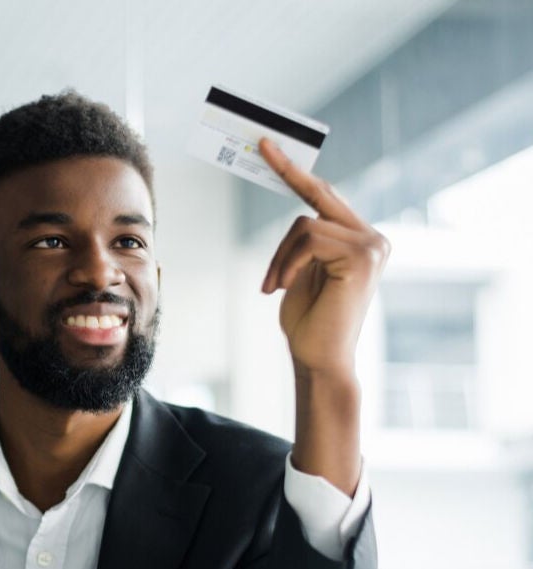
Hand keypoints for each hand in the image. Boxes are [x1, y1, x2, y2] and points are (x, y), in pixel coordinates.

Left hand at [257, 137, 389, 493]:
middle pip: (314, 200)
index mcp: (359, 240)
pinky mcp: (363, 256)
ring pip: (305, 225)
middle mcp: (374, 238)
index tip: (270, 144)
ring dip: (279, 256)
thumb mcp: (300, 271)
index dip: (297, 170)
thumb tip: (298, 214)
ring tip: (273, 285)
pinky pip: (308, 239)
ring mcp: (373, 245)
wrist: (318, 358)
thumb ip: (305, 242)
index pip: (324, 196)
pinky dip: (286, 263)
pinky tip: (282, 287)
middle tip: (260, 144)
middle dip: (288, 174)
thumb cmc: (307, 321)